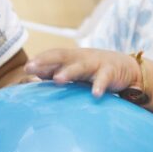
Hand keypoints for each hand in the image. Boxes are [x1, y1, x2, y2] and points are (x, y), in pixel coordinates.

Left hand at [25, 48, 140, 96]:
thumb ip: (56, 73)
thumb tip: (33, 78)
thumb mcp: (75, 71)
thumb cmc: (94, 70)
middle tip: (31, 67)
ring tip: (58, 79)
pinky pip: (103, 79)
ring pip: (80, 66)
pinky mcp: (110, 72)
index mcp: (71, 57)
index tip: (26, 69)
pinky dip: (99, 86)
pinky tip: (94, 95)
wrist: (126, 66)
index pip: (52, 56)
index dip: (40, 61)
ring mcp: (95, 63)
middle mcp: (81, 58)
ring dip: (68, 72)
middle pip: (61, 56)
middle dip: (45, 61)